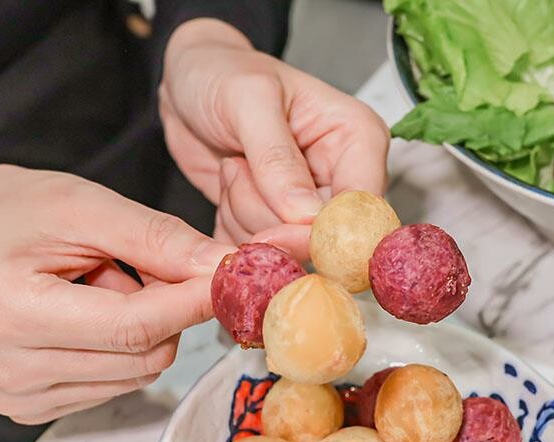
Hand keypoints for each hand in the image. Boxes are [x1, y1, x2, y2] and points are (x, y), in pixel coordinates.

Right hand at [0, 163, 231, 423]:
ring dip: (147, 328)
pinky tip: (97, 313)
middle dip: (169, 311)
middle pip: (145, 357)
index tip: (229, 278)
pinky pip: (123, 383)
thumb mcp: (90, 207)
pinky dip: (128, 346)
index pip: (134, 326)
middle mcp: (10, 367)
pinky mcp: (34, 406)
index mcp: (11, 310)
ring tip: (107, 285)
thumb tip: (221, 269)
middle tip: (148, 268)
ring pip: (141, 373)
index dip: (192, 303)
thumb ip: (159, 239)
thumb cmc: (22, 212)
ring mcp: (20, 394)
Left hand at [159, 19, 389, 260]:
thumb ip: (277, 158)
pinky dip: (233, 227)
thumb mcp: (248, 100)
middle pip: (321, 237)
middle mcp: (343, 178)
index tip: (272, 231)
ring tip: (233, 165)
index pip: (362, 208)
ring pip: (286, 248)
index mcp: (359, 141)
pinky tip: (230, 185)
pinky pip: (263, 254)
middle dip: (268, 216)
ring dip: (244, 215)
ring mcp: (312, 207)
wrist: (191, 84)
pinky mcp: (281, 225)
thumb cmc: (224, 74)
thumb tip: (305, 216)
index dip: (319, 231)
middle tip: (236, 167)